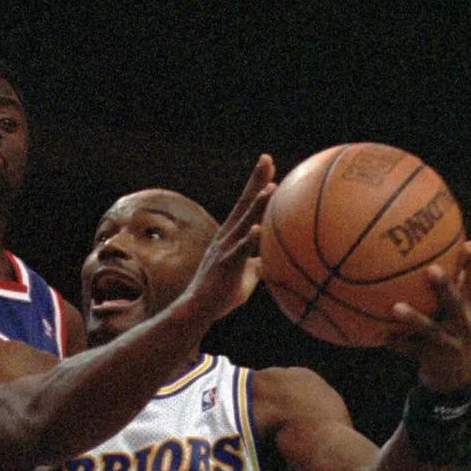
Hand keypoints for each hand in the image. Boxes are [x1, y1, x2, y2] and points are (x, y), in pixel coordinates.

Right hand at [187, 154, 275, 320]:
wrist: (198, 311)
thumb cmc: (221, 296)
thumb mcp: (246, 276)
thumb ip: (258, 264)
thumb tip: (273, 261)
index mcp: (231, 237)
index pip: (246, 206)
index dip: (257, 184)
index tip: (268, 165)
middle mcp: (226, 237)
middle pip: (243, 204)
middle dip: (256, 181)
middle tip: (266, 159)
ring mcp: (225, 250)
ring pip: (243, 223)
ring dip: (257, 205)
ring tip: (270, 188)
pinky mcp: (225, 266)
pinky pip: (239, 251)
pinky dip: (248, 239)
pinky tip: (258, 229)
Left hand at [388, 240, 470, 391]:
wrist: (456, 379)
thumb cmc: (454, 336)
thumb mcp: (462, 316)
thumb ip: (457, 291)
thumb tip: (448, 257)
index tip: (467, 244)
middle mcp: (464, 326)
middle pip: (456, 304)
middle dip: (446, 287)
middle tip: (432, 269)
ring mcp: (450, 344)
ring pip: (431, 330)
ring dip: (413, 318)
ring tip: (395, 307)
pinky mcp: (433, 359)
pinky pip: (410, 350)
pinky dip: (395, 343)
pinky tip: (380, 336)